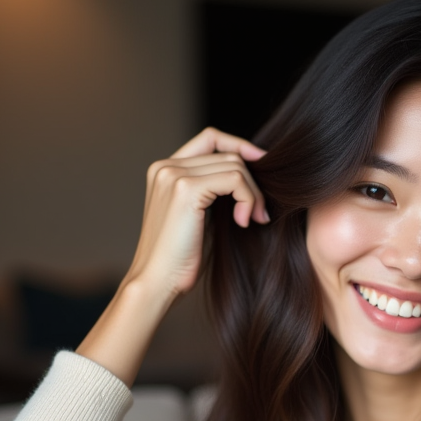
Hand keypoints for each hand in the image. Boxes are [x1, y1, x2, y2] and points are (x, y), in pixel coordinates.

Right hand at [76, 128, 267, 386]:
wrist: (156, 282)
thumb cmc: (178, 259)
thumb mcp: (195, 217)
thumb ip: (211, 191)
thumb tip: (249, 178)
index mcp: (164, 169)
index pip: (211, 138)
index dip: (240, 146)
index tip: (263, 166)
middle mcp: (165, 166)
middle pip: (228, 153)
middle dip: (253, 181)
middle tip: (260, 213)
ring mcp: (173, 174)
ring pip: (235, 165)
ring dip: (253, 193)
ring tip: (253, 219)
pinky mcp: (185, 189)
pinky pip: (235, 178)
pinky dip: (248, 198)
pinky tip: (244, 222)